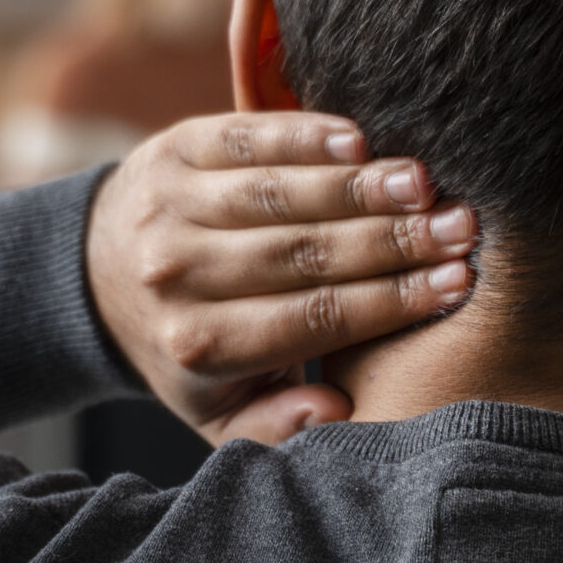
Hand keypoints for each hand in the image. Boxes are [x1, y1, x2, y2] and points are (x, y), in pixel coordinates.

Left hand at [86, 112, 473, 444]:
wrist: (100, 276)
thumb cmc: (190, 348)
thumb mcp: (221, 411)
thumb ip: (277, 427)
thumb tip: (332, 409)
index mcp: (199, 344)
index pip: (315, 317)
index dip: (391, 300)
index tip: (455, 283)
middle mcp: (177, 274)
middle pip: (304, 253)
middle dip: (394, 241)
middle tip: (462, 228)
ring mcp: (171, 206)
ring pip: (281, 194)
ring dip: (359, 186)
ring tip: (424, 183)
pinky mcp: (171, 149)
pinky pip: (248, 138)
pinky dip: (304, 135)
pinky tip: (360, 140)